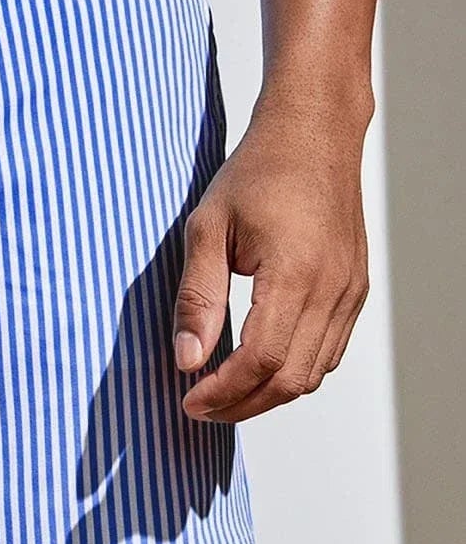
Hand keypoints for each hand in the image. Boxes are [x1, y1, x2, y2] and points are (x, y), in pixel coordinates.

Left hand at [172, 91, 370, 422]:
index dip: (222, 391)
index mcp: (294, 274)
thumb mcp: (207, 229)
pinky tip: (258, 366)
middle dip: (242, 404)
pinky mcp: (355, 289)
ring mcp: (350, 291)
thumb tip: (186, 360)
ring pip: (314, 373)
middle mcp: (332, 290)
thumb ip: (198, 297)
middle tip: (200, 408)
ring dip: (268, 394)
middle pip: (291, 380)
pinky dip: (295, 370)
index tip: (188, 400)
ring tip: (223, 392)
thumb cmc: (257, 174)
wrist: (313, 135)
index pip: (261, 360)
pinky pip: (329, 350)